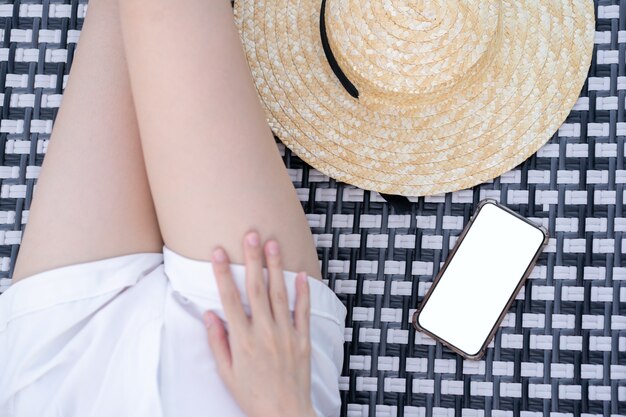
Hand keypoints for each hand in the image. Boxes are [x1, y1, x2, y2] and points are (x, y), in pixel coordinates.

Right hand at [203, 230, 316, 416]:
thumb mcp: (227, 373)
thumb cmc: (252, 395)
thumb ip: (218, 342)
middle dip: (252, 259)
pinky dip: (303, 292)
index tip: (217, 251)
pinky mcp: (303, 340)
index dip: (222, 273)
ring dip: (276, 267)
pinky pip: (303, 312)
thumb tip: (209, 314)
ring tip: (273, 243)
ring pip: (280, 294)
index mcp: (242, 340)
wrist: (285, 414)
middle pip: (256, 289)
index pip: (230, 299)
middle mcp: (264, 332)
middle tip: (251, 234)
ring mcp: (286, 334)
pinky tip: (301, 273)